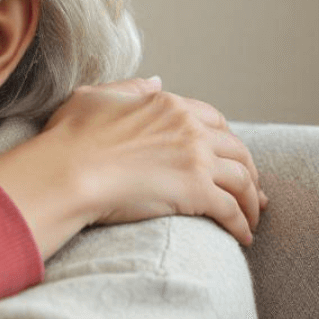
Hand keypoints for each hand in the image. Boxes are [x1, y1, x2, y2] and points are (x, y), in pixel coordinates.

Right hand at [0, 77, 265, 259]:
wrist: (66, 173)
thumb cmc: (69, 138)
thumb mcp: (93, 97)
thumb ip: (129, 87)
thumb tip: (157, 81)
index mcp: (168, 105)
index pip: (213, 119)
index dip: (225, 139)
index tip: (225, 156)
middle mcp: (189, 129)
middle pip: (237, 150)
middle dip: (249, 171)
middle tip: (249, 191)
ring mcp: (196, 160)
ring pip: (244, 181)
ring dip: (252, 202)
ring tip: (250, 219)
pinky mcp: (197, 192)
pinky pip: (233, 211)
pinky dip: (243, 225)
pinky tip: (242, 237)